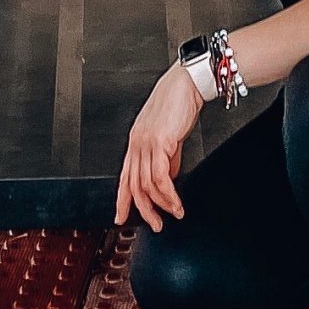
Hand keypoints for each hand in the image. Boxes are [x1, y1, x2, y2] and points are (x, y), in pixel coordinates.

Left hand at [114, 60, 201, 233]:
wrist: (186, 83)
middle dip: (143, 209)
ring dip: (162, 205)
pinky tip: (177, 203)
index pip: (124, 176)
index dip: (122, 199)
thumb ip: (167, 158)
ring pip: (147, 184)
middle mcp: (137, 143)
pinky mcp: (159, 142)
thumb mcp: (169, 136)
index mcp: (136, 141)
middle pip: (133, 184)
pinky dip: (169, 195)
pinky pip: (160, 177)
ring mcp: (146, 142)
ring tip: (174, 214)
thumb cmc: (178, 104)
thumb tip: (169, 179)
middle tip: (155, 225)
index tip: (121, 216)